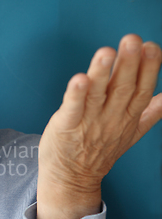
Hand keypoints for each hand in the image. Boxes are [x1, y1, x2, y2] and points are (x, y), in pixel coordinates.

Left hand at [36, 34, 160, 218]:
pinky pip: (72, 109)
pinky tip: (78, 79)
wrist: (72, 179)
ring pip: (97, 95)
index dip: (148, 68)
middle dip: (129, 64)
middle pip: (122, 88)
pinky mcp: (66, 126)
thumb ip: (151, 111)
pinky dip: (75, 95)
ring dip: (102, 73)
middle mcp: (111, 117)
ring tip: (107, 52)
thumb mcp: (131, 131)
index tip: (152, 46)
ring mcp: (88, 122)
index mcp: (127, 115)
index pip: (142, 89)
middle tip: (132, 39)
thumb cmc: (98, 149)